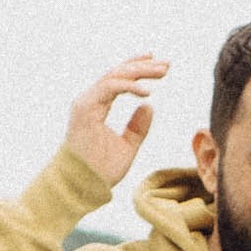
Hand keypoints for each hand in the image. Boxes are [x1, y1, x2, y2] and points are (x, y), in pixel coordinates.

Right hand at [65, 53, 170, 190]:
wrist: (82, 186)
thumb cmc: (100, 171)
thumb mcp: (127, 146)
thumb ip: (137, 127)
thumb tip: (149, 106)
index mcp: (97, 106)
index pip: (117, 80)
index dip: (136, 68)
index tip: (157, 63)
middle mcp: (90, 101)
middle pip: (118, 74)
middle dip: (143, 66)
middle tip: (167, 65)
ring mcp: (85, 103)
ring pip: (114, 76)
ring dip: (139, 71)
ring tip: (162, 72)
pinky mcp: (84, 109)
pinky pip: (109, 88)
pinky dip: (128, 87)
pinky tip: (147, 92)